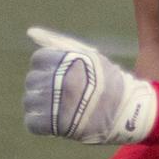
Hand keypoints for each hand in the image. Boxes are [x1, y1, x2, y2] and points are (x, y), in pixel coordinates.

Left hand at [23, 28, 158, 142]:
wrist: (128, 111)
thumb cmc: (107, 81)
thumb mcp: (87, 55)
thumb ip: (58, 42)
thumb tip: (30, 31)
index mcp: (69, 62)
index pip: (39, 60)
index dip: (48, 68)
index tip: (61, 76)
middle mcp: (62, 81)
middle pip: (32, 81)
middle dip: (44, 87)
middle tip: (62, 95)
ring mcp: (59, 105)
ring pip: (30, 102)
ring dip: (40, 106)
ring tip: (57, 108)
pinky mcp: (58, 127)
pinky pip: (32, 123)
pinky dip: (39, 124)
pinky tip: (52, 121)